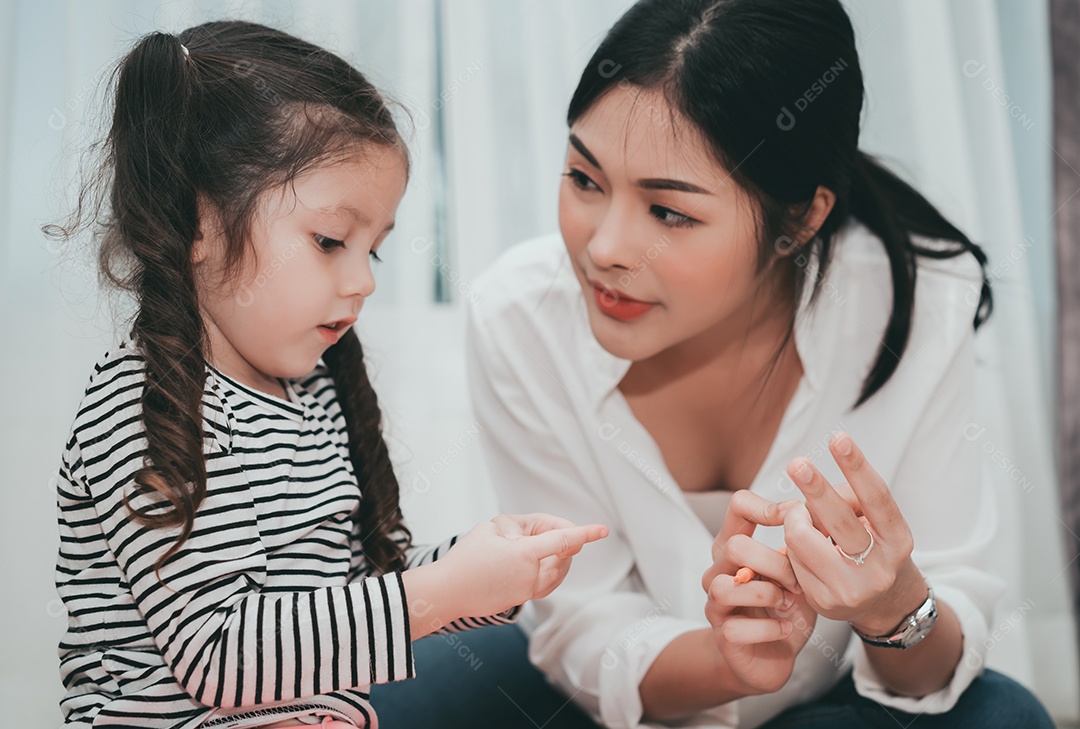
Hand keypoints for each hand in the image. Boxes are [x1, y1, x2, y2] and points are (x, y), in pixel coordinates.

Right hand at [439, 513, 607, 618]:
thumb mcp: (489, 529)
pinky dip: (547, 571)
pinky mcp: (520, 600)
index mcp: (524, 554)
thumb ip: (516, 528)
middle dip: (556, 539)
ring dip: (554, 557)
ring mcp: (526, 591)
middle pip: (560, 554)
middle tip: (538, 529)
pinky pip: (545, 584)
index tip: (602, 530)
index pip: (562, 541)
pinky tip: (537, 562)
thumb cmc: (465, 558)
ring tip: (533, 544)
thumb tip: (530, 538)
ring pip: (556, 572)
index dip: (585, 534)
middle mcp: (530, 575)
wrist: (447, 593)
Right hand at [701, 491, 813, 694]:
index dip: (767, 507)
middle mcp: (718, 571)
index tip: (796, 525)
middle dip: (774, 563)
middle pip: (734, 547)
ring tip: (787, 603)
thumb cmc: (784, 609)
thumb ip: (798, 551)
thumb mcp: (795, 575)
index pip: (739, 506)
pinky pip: (737, 628)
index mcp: (735, 547)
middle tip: (797, 581)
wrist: (771, 657)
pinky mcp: (722, 636)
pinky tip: (786, 629)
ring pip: (726, 588)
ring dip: (766, 595)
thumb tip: (814, 521)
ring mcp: (715, 604)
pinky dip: (770, 629)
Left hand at [783, 432, 926, 634]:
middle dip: (815, 489)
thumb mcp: (878, 525)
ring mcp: (850, 589)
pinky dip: (794, 546)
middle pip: (838, 521)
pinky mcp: (823, 602)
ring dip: (796, 519)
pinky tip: (808, 551)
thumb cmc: (876, 549)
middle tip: (797, 463)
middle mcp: (878, 568)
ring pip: (802, 538)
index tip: (839, 438)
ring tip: (804, 518)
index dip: (856, 466)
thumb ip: (852, 501)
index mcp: (898, 541)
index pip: (877, 498)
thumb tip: (812, 487)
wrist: (885, 606)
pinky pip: (792, 559)